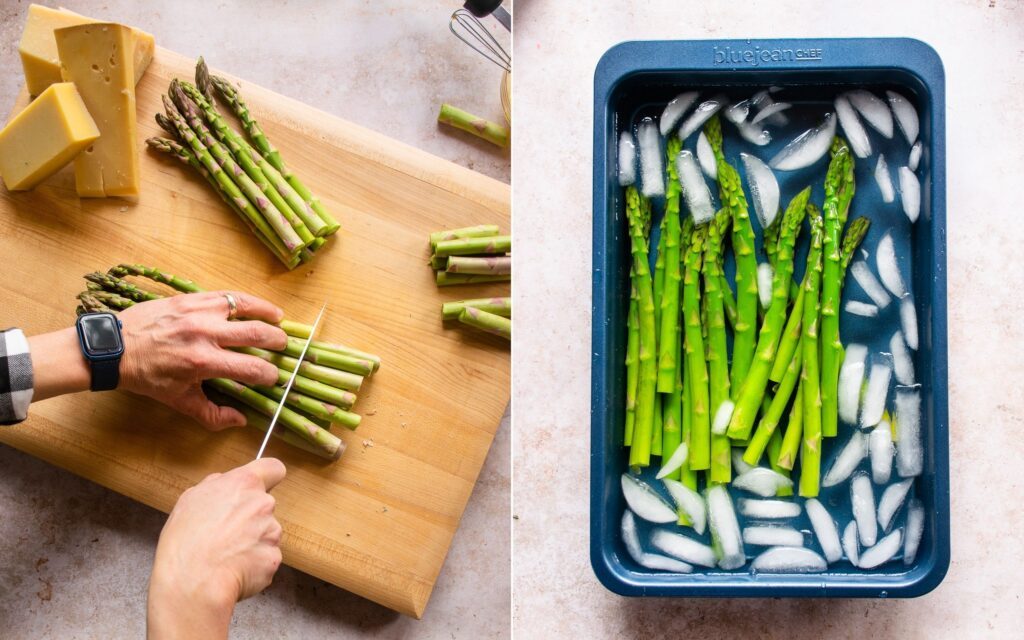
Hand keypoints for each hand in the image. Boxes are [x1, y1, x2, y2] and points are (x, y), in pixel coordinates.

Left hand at [118, 291, 286, 429]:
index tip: (274, 377)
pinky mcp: (192, 298)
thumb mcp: (178, 400)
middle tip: (283, 347)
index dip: (269, 374)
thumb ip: (212, 414)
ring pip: (246, 308)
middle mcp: (205, 334)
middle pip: (256, 334)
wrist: (115, 347)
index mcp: (202, 362)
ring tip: (279, 321)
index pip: (251, 368)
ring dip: (268, 315)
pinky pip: (229, 296)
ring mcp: (199, 312)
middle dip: (276, 342)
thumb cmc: (147, 376)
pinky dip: (248, 301)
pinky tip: (259, 306)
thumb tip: (240, 420)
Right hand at [147, 458, 285, 638]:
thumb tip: (224, 483)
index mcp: (243, 484)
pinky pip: (266, 557)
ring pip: (266, 533)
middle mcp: (264, 504)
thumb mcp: (189, 499)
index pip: (274, 468)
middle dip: (250, 517)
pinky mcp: (274, 558)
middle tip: (225, 532)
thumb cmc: (185, 542)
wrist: (192, 582)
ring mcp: (272, 532)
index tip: (263, 484)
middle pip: (265, 506)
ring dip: (252, 541)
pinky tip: (233, 568)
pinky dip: (254, 563)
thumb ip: (215, 485)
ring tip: (225, 553)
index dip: (268, 477)